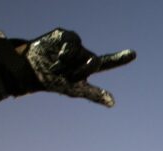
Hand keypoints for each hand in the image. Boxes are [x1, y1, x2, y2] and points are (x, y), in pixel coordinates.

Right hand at [0, 27, 134, 106]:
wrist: (29, 71)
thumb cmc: (53, 81)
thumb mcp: (74, 89)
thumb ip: (94, 94)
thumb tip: (113, 103)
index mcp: (88, 67)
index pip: (107, 63)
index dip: (120, 58)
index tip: (133, 54)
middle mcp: (82, 54)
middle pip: (95, 61)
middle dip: (85, 70)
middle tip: (71, 75)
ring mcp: (72, 44)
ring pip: (81, 52)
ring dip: (69, 63)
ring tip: (57, 66)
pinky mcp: (61, 35)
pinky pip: (71, 41)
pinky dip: (65, 52)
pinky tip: (58, 57)